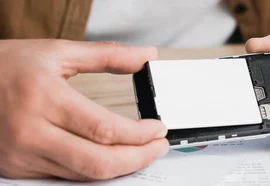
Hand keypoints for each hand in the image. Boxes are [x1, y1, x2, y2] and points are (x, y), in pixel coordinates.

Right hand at [0, 40, 168, 179]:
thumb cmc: (4, 66)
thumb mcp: (56, 52)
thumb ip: (106, 57)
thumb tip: (145, 55)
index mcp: (44, 98)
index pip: (105, 128)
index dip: (140, 134)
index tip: (158, 128)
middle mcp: (32, 131)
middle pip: (98, 162)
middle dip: (137, 159)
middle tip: (157, 148)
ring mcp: (22, 155)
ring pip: (83, 176)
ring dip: (119, 169)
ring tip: (140, 153)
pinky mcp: (17, 169)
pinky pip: (64, 178)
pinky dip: (92, 171)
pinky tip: (109, 159)